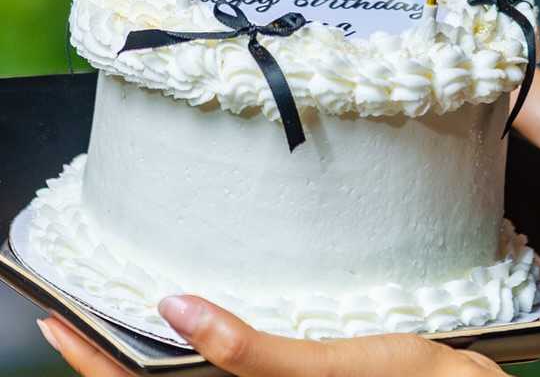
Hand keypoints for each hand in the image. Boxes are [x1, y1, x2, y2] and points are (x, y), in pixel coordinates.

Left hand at [38, 296, 506, 376]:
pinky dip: (211, 360)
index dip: (93, 370)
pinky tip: (207, 334)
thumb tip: (181, 312)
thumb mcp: (339, 368)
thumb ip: (258, 353)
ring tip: (131, 322)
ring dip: (160, 364)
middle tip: (81, 320)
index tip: (57, 330)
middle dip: (117, 366)